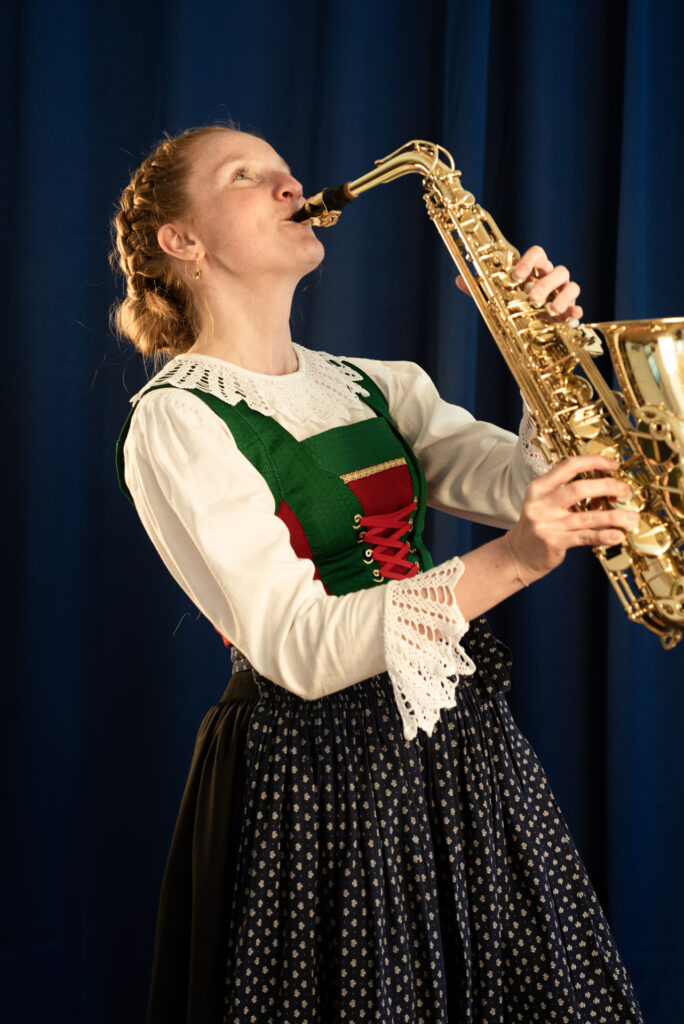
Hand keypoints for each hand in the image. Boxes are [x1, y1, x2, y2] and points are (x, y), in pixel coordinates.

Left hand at [456, 244, 582, 319]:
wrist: (530, 328)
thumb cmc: (514, 306)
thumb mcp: (497, 298)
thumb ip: (480, 288)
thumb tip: (458, 279)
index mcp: (535, 270)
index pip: (538, 254)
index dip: (529, 261)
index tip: (516, 276)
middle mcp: (551, 278)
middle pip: (557, 270)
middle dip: (545, 283)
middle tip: (532, 298)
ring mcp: (563, 293)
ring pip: (571, 285)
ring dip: (562, 296)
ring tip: (551, 310)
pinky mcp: (570, 310)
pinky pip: (578, 306)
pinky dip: (576, 310)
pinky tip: (572, 317)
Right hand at [505, 455, 638, 582]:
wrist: (517, 555)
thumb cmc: (537, 527)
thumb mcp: (544, 503)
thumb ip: (566, 493)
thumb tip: (605, 487)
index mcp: (538, 488)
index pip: (569, 466)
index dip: (594, 462)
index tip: (614, 465)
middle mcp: (541, 504)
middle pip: (579, 488)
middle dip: (608, 487)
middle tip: (624, 491)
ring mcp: (547, 524)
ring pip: (588, 517)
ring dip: (615, 516)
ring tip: (632, 517)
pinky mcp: (553, 542)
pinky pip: (585, 537)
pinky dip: (604, 535)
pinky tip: (618, 535)